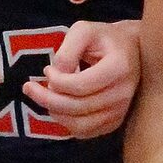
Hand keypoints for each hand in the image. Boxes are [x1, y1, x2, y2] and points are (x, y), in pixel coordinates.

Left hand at [23, 19, 139, 138]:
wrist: (132, 51)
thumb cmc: (104, 38)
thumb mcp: (84, 31)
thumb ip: (67, 51)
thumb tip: (55, 77)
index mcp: (118, 68)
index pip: (80, 86)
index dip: (56, 81)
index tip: (47, 69)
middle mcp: (123, 94)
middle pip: (77, 107)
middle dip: (47, 99)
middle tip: (30, 88)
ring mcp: (120, 111)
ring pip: (80, 125)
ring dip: (55, 113)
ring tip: (46, 97)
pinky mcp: (114, 122)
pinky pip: (85, 132)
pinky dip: (67, 123)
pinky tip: (60, 108)